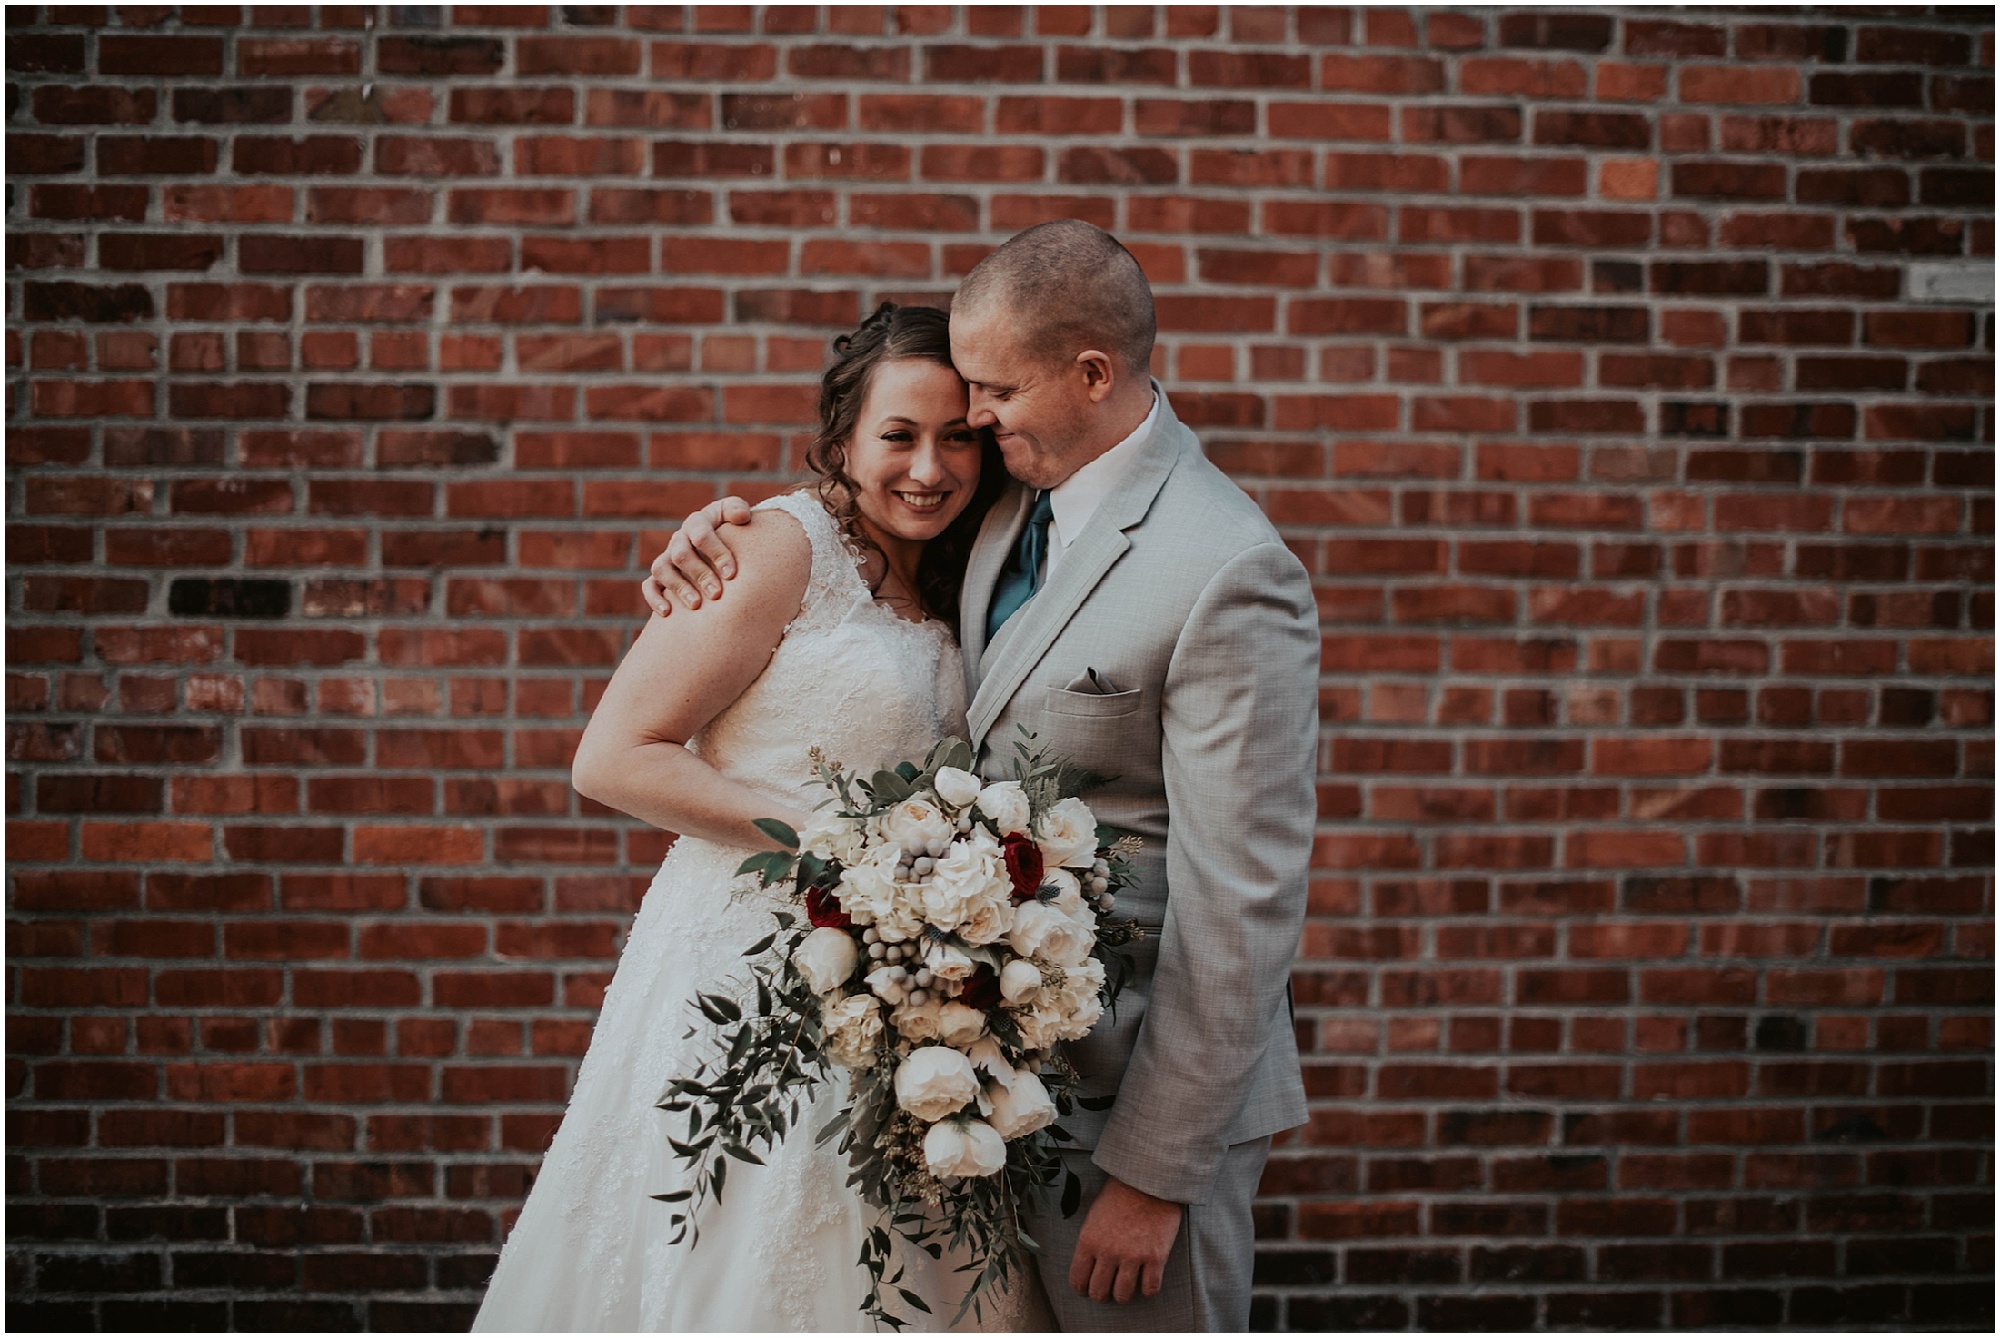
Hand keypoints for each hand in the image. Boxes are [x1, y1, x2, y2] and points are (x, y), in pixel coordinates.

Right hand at [641, 496, 753, 615]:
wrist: (723, 540)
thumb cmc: (732, 529)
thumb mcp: (735, 513)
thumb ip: (737, 510)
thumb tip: (742, 517)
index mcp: (697, 523)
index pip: (701, 535)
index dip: (716, 553)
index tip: (732, 574)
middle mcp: (679, 539)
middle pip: (681, 554)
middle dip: (699, 574)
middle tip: (717, 594)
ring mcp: (668, 557)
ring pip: (662, 569)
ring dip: (678, 587)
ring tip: (696, 606)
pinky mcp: (660, 576)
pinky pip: (649, 585)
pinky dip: (655, 598)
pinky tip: (667, 613)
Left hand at [1068, 1175, 1182, 1304]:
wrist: (1149, 1179)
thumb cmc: (1119, 1194)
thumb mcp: (1093, 1216)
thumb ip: (1089, 1242)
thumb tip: (1087, 1266)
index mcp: (1088, 1241)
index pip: (1077, 1280)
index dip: (1081, 1289)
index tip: (1086, 1290)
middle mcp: (1108, 1252)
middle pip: (1099, 1293)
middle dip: (1101, 1295)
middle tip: (1107, 1290)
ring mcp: (1133, 1256)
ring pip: (1123, 1296)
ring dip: (1124, 1295)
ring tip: (1126, 1286)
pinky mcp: (1156, 1257)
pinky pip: (1150, 1289)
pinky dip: (1147, 1289)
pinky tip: (1146, 1279)